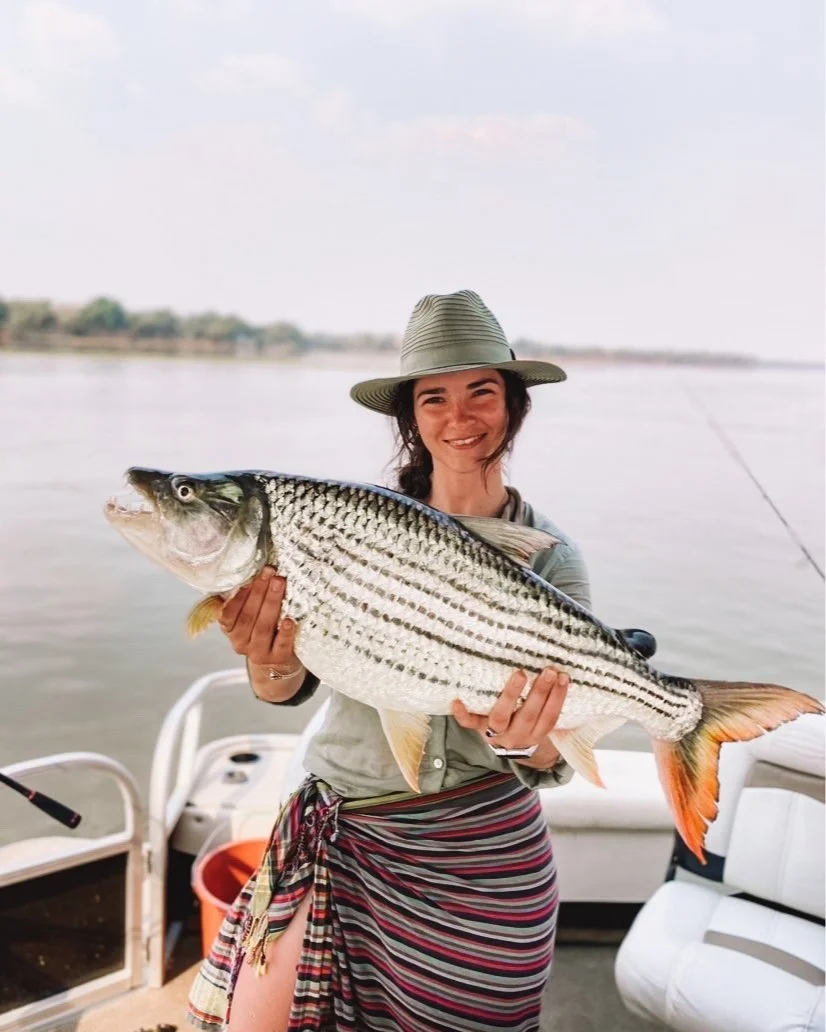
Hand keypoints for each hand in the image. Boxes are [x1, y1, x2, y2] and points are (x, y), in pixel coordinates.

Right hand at [218, 566, 301, 675]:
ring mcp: (259, 652)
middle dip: (259, 591)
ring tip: (279, 584)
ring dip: (272, 603)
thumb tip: (242, 573)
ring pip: (263, 627)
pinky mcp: (278, 658)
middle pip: (248, 616)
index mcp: (230, 630)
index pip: (228, 613)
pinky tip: (289, 620)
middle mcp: (241, 643)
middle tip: (270, 572)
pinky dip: (285, 632)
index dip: (238, 596)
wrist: (275, 668)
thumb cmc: (262, 634)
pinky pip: (281, 644)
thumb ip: (242, 602)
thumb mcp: (246, 621)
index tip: (249, 577)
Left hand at [452, 667, 568, 767]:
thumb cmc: (527, 724)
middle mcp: (517, 735)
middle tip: (547, 671)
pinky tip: (457, 701)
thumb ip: (549, 703)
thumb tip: (563, 671)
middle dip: (539, 692)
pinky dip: (462, 714)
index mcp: (535, 734)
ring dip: (511, 694)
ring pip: (501, 717)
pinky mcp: (477, 728)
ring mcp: (496, 733)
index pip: (549, 718)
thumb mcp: (541, 721)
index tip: (564, 677)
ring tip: (520, 674)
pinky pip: (468, 723)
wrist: (507, 749)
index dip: (558, 698)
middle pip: (528, 715)